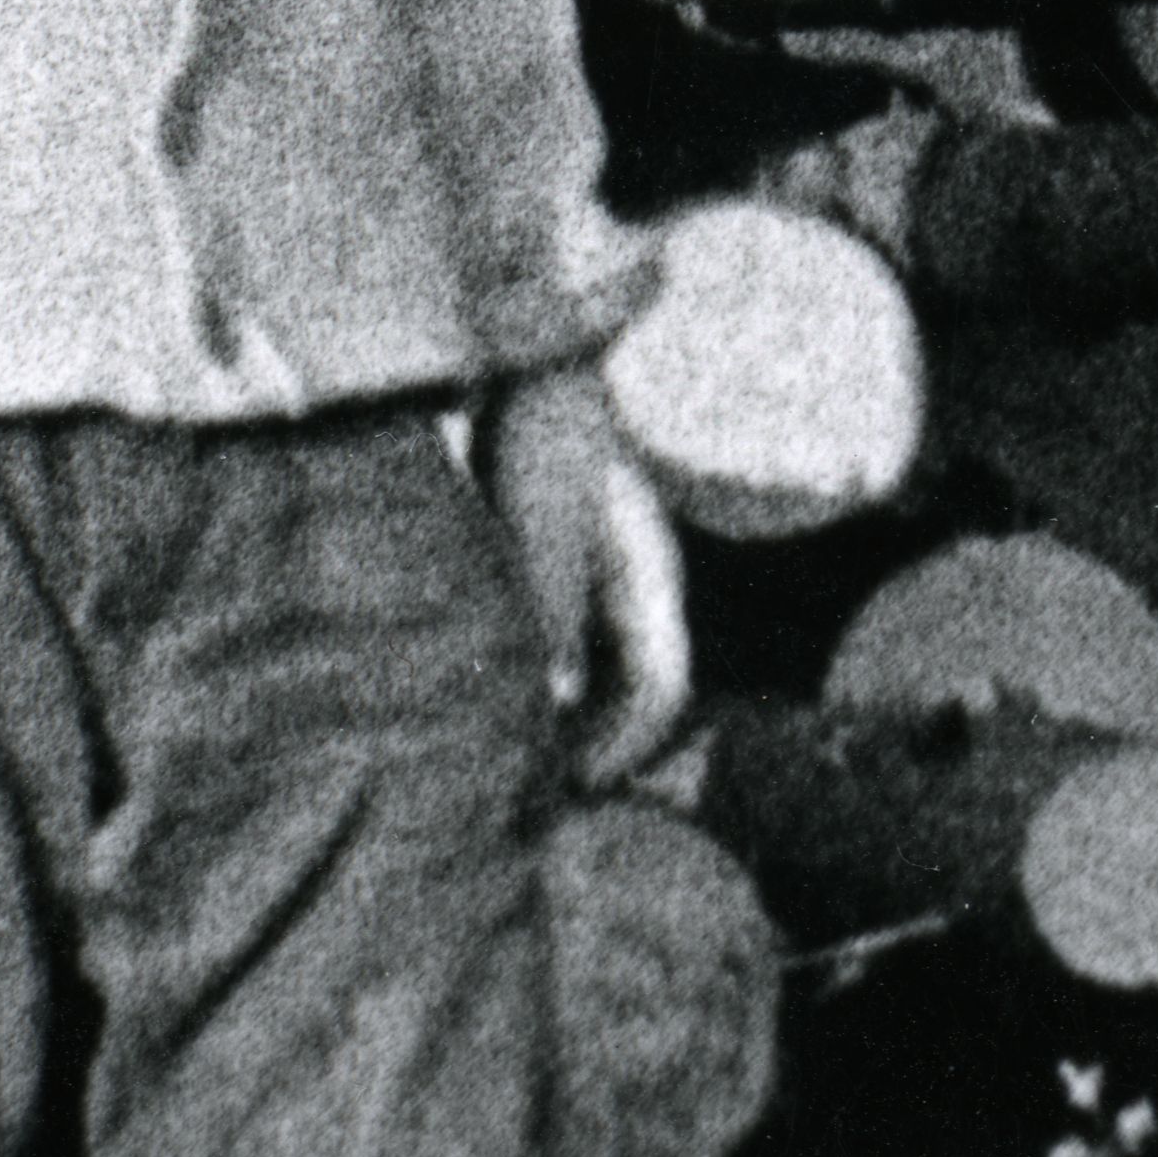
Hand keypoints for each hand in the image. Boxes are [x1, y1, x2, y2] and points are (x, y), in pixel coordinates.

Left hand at [480, 366, 689, 789]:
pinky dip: (542, 679)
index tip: (570, 787)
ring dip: (568, 716)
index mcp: (649, 577)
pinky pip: (568, 642)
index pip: (663, 688)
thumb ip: (550, 616)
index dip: (624, 748)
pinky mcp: (566, 563)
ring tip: (509, 757)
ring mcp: (604, 572)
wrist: (524, 363)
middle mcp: (636, 582)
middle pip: (637, 688)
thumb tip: (555, 706)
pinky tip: (494, 695)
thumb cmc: (538, 442)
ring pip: (602, 668)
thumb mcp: (542, 532)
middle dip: (597, 744)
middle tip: (534, 793)